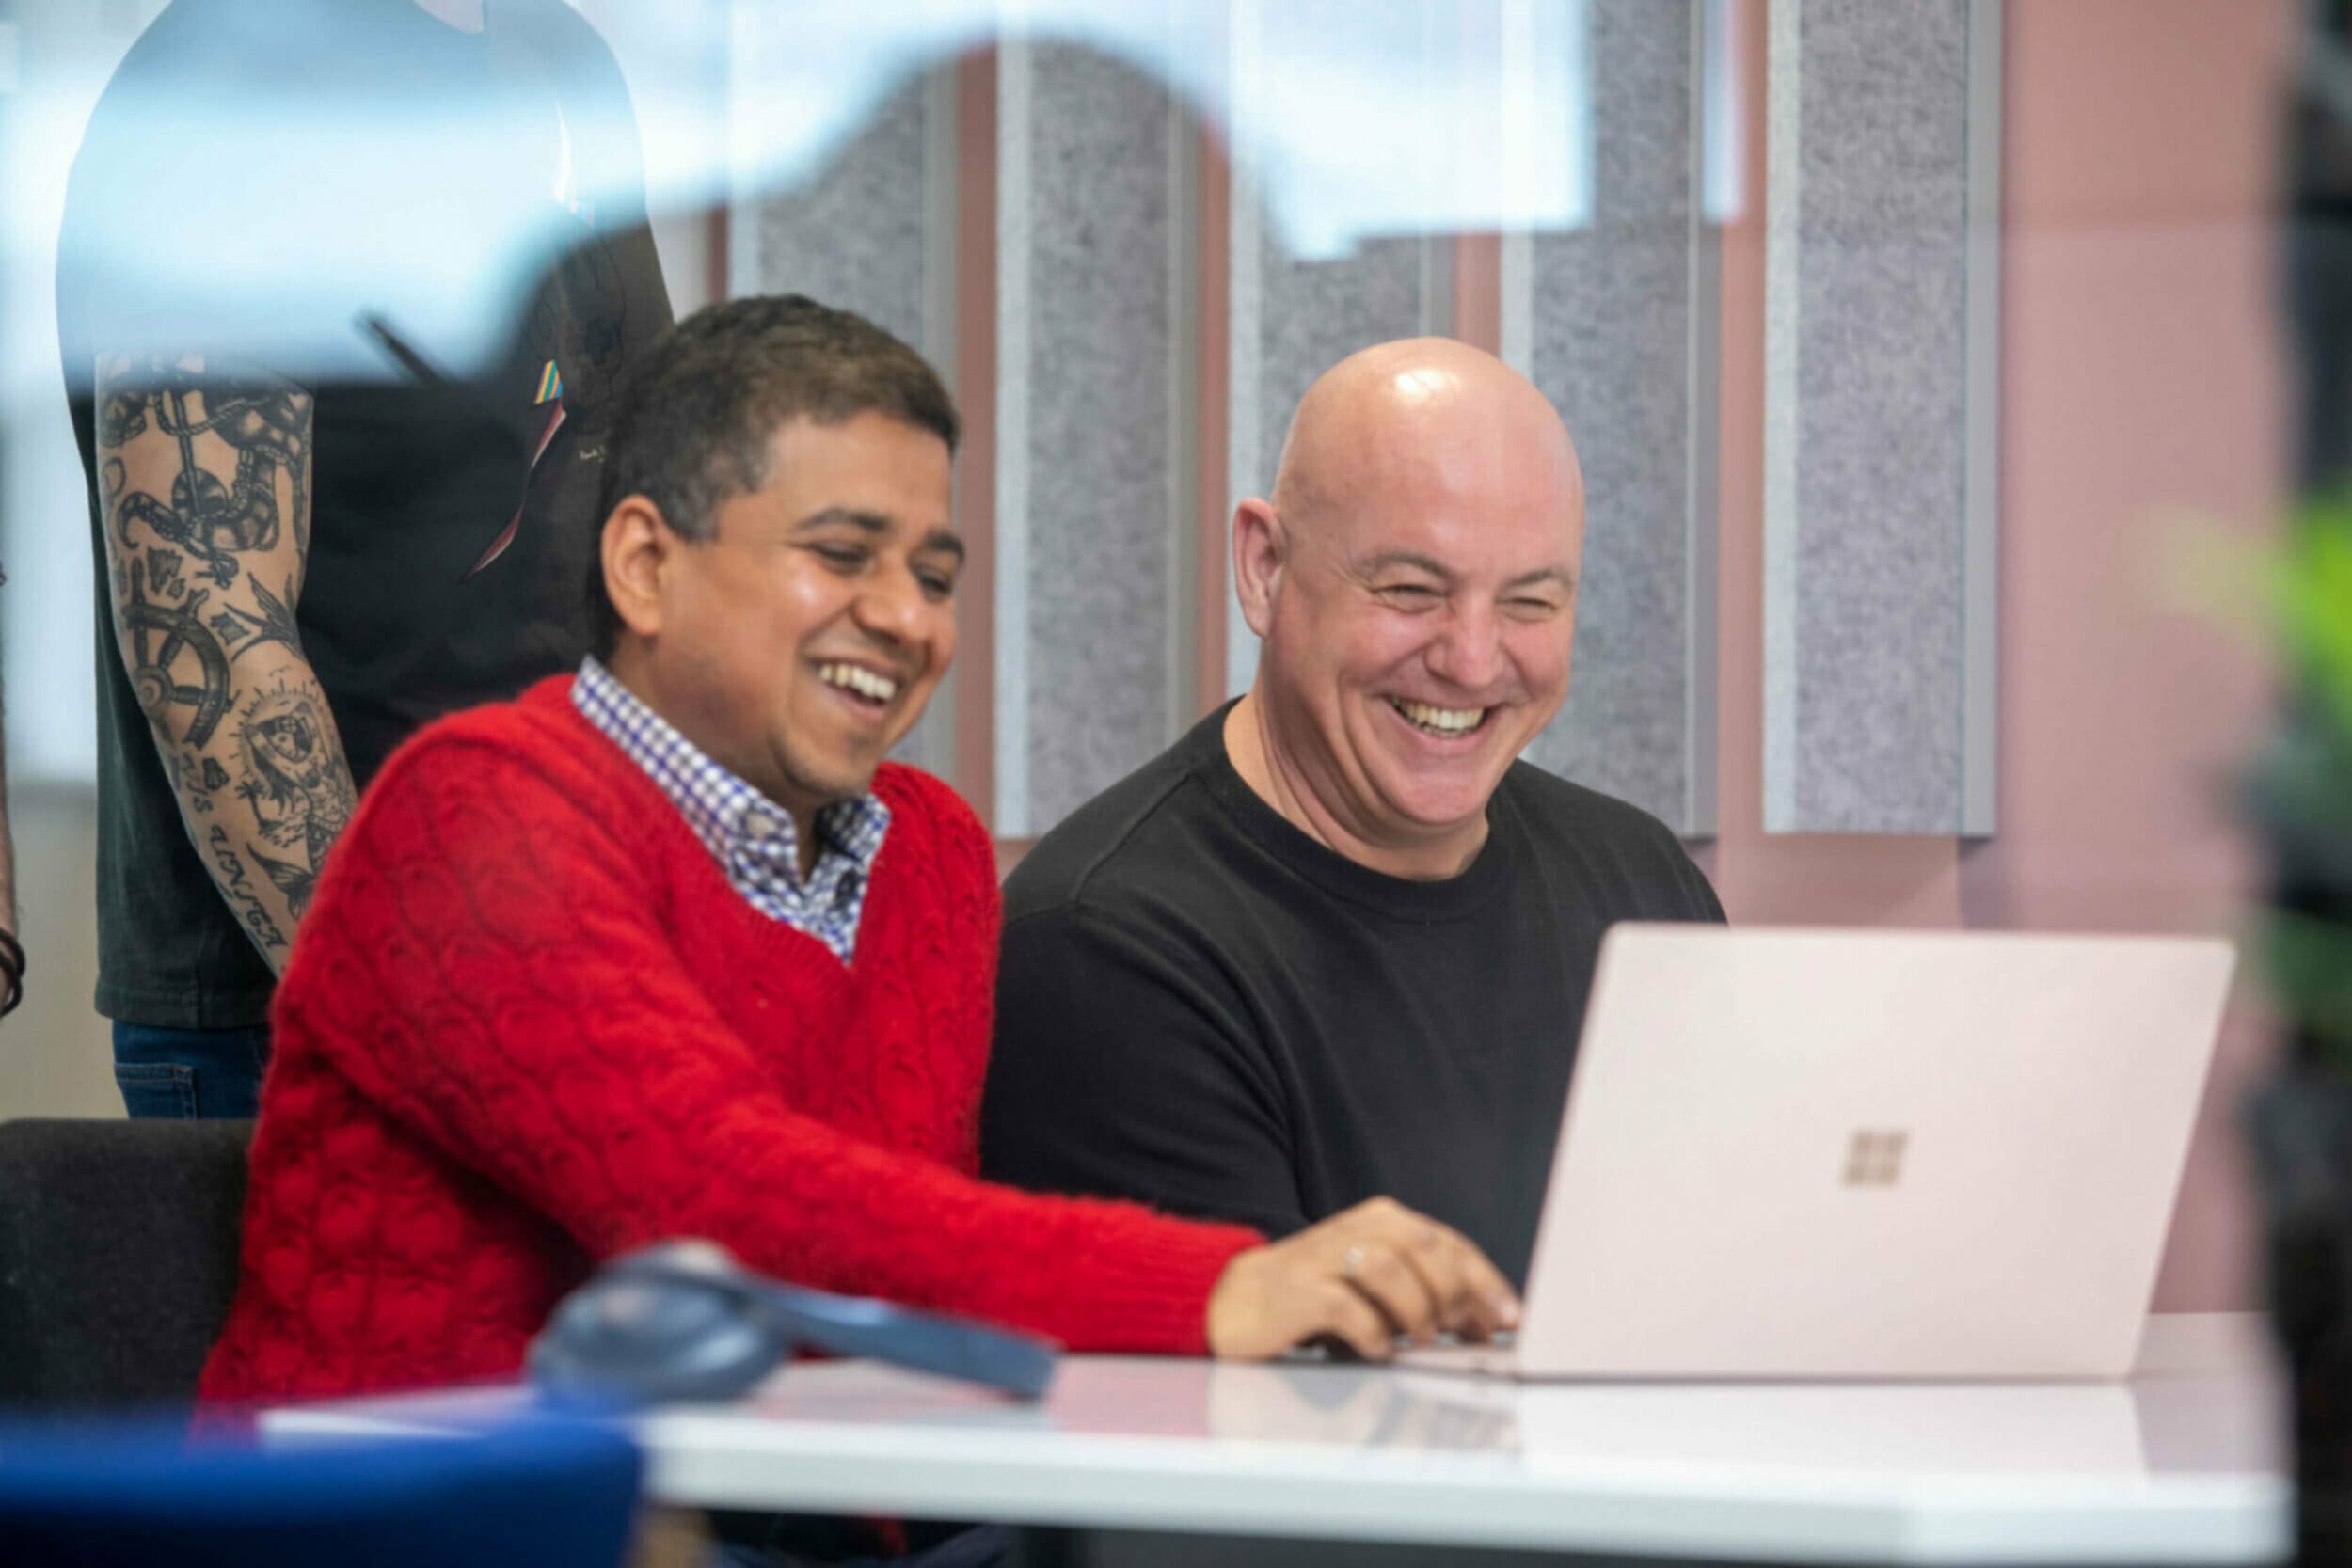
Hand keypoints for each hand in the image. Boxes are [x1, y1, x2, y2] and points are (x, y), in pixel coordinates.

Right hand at [1204, 1197, 1520, 1360]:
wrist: (1236, 1301)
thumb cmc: (1318, 1294)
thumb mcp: (1376, 1285)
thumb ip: (1423, 1290)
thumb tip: (1484, 1320)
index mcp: (1381, 1220)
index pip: (1447, 1242)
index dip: (1484, 1280)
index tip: (1509, 1317)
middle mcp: (1355, 1228)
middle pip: (1423, 1247)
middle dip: (1456, 1293)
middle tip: (1470, 1332)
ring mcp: (1324, 1257)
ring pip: (1387, 1267)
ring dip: (1415, 1308)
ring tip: (1423, 1340)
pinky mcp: (1297, 1289)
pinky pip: (1344, 1305)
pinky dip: (1371, 1331)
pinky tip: (1379, 1349)